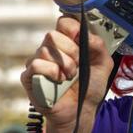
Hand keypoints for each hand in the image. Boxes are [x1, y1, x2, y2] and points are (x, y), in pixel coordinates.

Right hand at [20, 15, 114, 131]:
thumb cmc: (89, 88)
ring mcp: (38, 62)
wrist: (81, 111)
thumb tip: (85, 33)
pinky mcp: (29, 76)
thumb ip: (98, 45)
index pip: (63, 22)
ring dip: (63, 65)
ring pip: (44, 50)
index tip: (80, 40)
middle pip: (52, 35)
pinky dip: (50, 72)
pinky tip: (58, 81)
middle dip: (70, 50)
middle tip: (77, 65)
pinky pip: (35, 64)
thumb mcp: (103, 65)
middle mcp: (51, 50)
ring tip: (69, 77)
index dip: (72, 28)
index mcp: (67, 43)